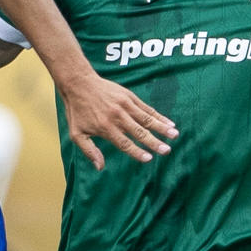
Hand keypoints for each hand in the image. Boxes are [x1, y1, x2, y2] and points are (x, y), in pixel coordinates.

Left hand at [57, 70, 177, 170]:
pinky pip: (147, 108)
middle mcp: (117, 117)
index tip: (149, 159)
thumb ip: (89, 151)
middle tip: (166, 151)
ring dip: (161, 128)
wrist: (79, 83)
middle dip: (154, 142)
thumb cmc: (77, 111)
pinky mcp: (129, 97)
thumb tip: (100, 167)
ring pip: (146, 119)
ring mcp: (125, 105)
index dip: (137, 152)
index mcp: (105, 127)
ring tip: (174, 135)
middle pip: (139, 132)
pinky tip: (169, 123)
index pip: (124, 143)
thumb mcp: (76, 133)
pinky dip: (159, 116)